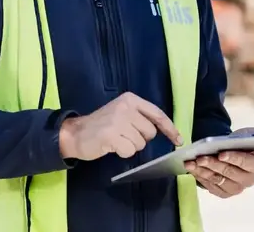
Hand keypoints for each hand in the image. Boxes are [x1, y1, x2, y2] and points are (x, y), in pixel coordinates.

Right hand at [59, 92, 181, 160]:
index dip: (170, 129)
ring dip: (130, 146)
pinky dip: (122, 152)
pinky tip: (111, 146)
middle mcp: (125, 107)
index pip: (157, 114)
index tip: (178, 140)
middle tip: (124, 135)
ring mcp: (117, 121)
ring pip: (140, 143)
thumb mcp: (122, 113)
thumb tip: (165, 131)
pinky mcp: (111, 135)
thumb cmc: (102, 125)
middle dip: (140, 139)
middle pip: (150, 132)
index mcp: (130, 99)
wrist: (75, 133)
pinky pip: (129, 151)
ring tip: (116, 140)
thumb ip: (140, 117)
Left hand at [184, 127, 253, 197]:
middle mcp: (248, 180)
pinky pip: (209, 186)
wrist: (229, 153)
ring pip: (217, 179)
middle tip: (200, 157)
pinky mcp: (223, 193)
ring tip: (190, 162)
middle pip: (228, 172)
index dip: (233, 158)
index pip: (246, 162)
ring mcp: (236, 189)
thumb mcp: (248, 134)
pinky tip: (191, 168)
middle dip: (213, 164)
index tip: (221, 154)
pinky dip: (199, 176)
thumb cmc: (239, 143)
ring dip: (202, 170)